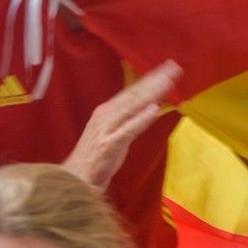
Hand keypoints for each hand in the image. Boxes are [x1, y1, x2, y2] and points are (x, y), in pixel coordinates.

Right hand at [63, 60, 181, 190]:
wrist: (74, 180)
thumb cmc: (95, 161)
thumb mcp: (115, 136)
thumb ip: (131, 121)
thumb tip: (150, 108)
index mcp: (107, 111)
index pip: (132, 92)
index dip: (150, 79)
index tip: (167, 69)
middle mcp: (106, 115)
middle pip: (134, 94)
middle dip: (154, 80)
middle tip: (174, 67)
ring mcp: (107, 129)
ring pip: (132, 106)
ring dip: (151, 93)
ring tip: (168, 81)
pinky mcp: (109, 145)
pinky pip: (128, 130)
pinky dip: (141, 120)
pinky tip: (154, 110)